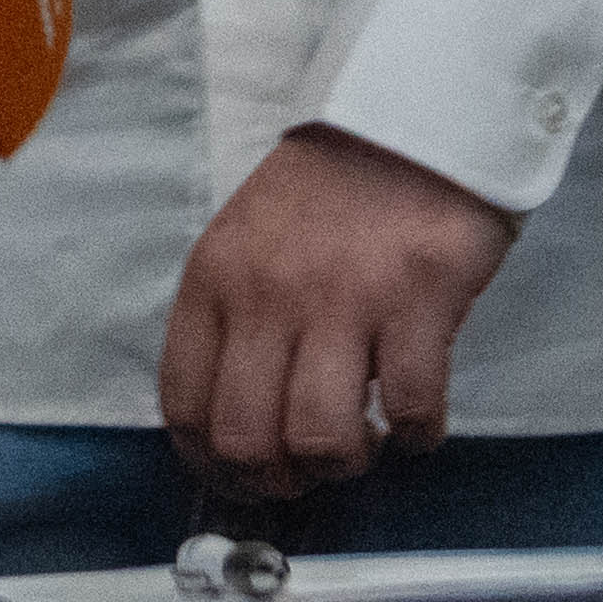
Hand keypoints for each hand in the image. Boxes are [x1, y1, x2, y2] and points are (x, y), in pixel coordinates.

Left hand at [161, 125, 515, 492]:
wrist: (404, 122)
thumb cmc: (325, 196)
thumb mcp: (244, 244)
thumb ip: (232, 322)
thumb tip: (234, 427)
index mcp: (214, 280)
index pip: (184, 404)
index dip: (211, 464)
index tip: (244, 478)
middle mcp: (267, 294)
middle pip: (245, 438)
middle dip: (278, 479)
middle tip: (309, 469)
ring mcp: (343, 298)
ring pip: (319, 438)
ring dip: (345, 463)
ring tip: (365, 441)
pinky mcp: (418, 299)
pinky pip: (412, 409)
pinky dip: (418, 436)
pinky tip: (418, 421)